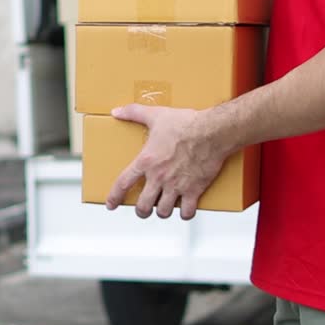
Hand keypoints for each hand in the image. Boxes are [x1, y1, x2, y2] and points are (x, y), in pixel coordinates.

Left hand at [106, 104, 227, 219]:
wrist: (213, 132)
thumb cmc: (185, 124)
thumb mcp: (155, 115)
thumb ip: (133, 113)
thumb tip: (116, 111)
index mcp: (146, 161)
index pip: (123, 184)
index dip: (114, 197)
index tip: (111, 204)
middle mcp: (159, 177)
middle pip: (143, 205)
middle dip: (141, 211)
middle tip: (142, 209)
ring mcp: (176, 186)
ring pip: (164, 211)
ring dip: (161, 212)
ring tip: (162, 208)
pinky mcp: (194, 190)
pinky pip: (187, 212)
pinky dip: (185, 214)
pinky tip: (184, 209)